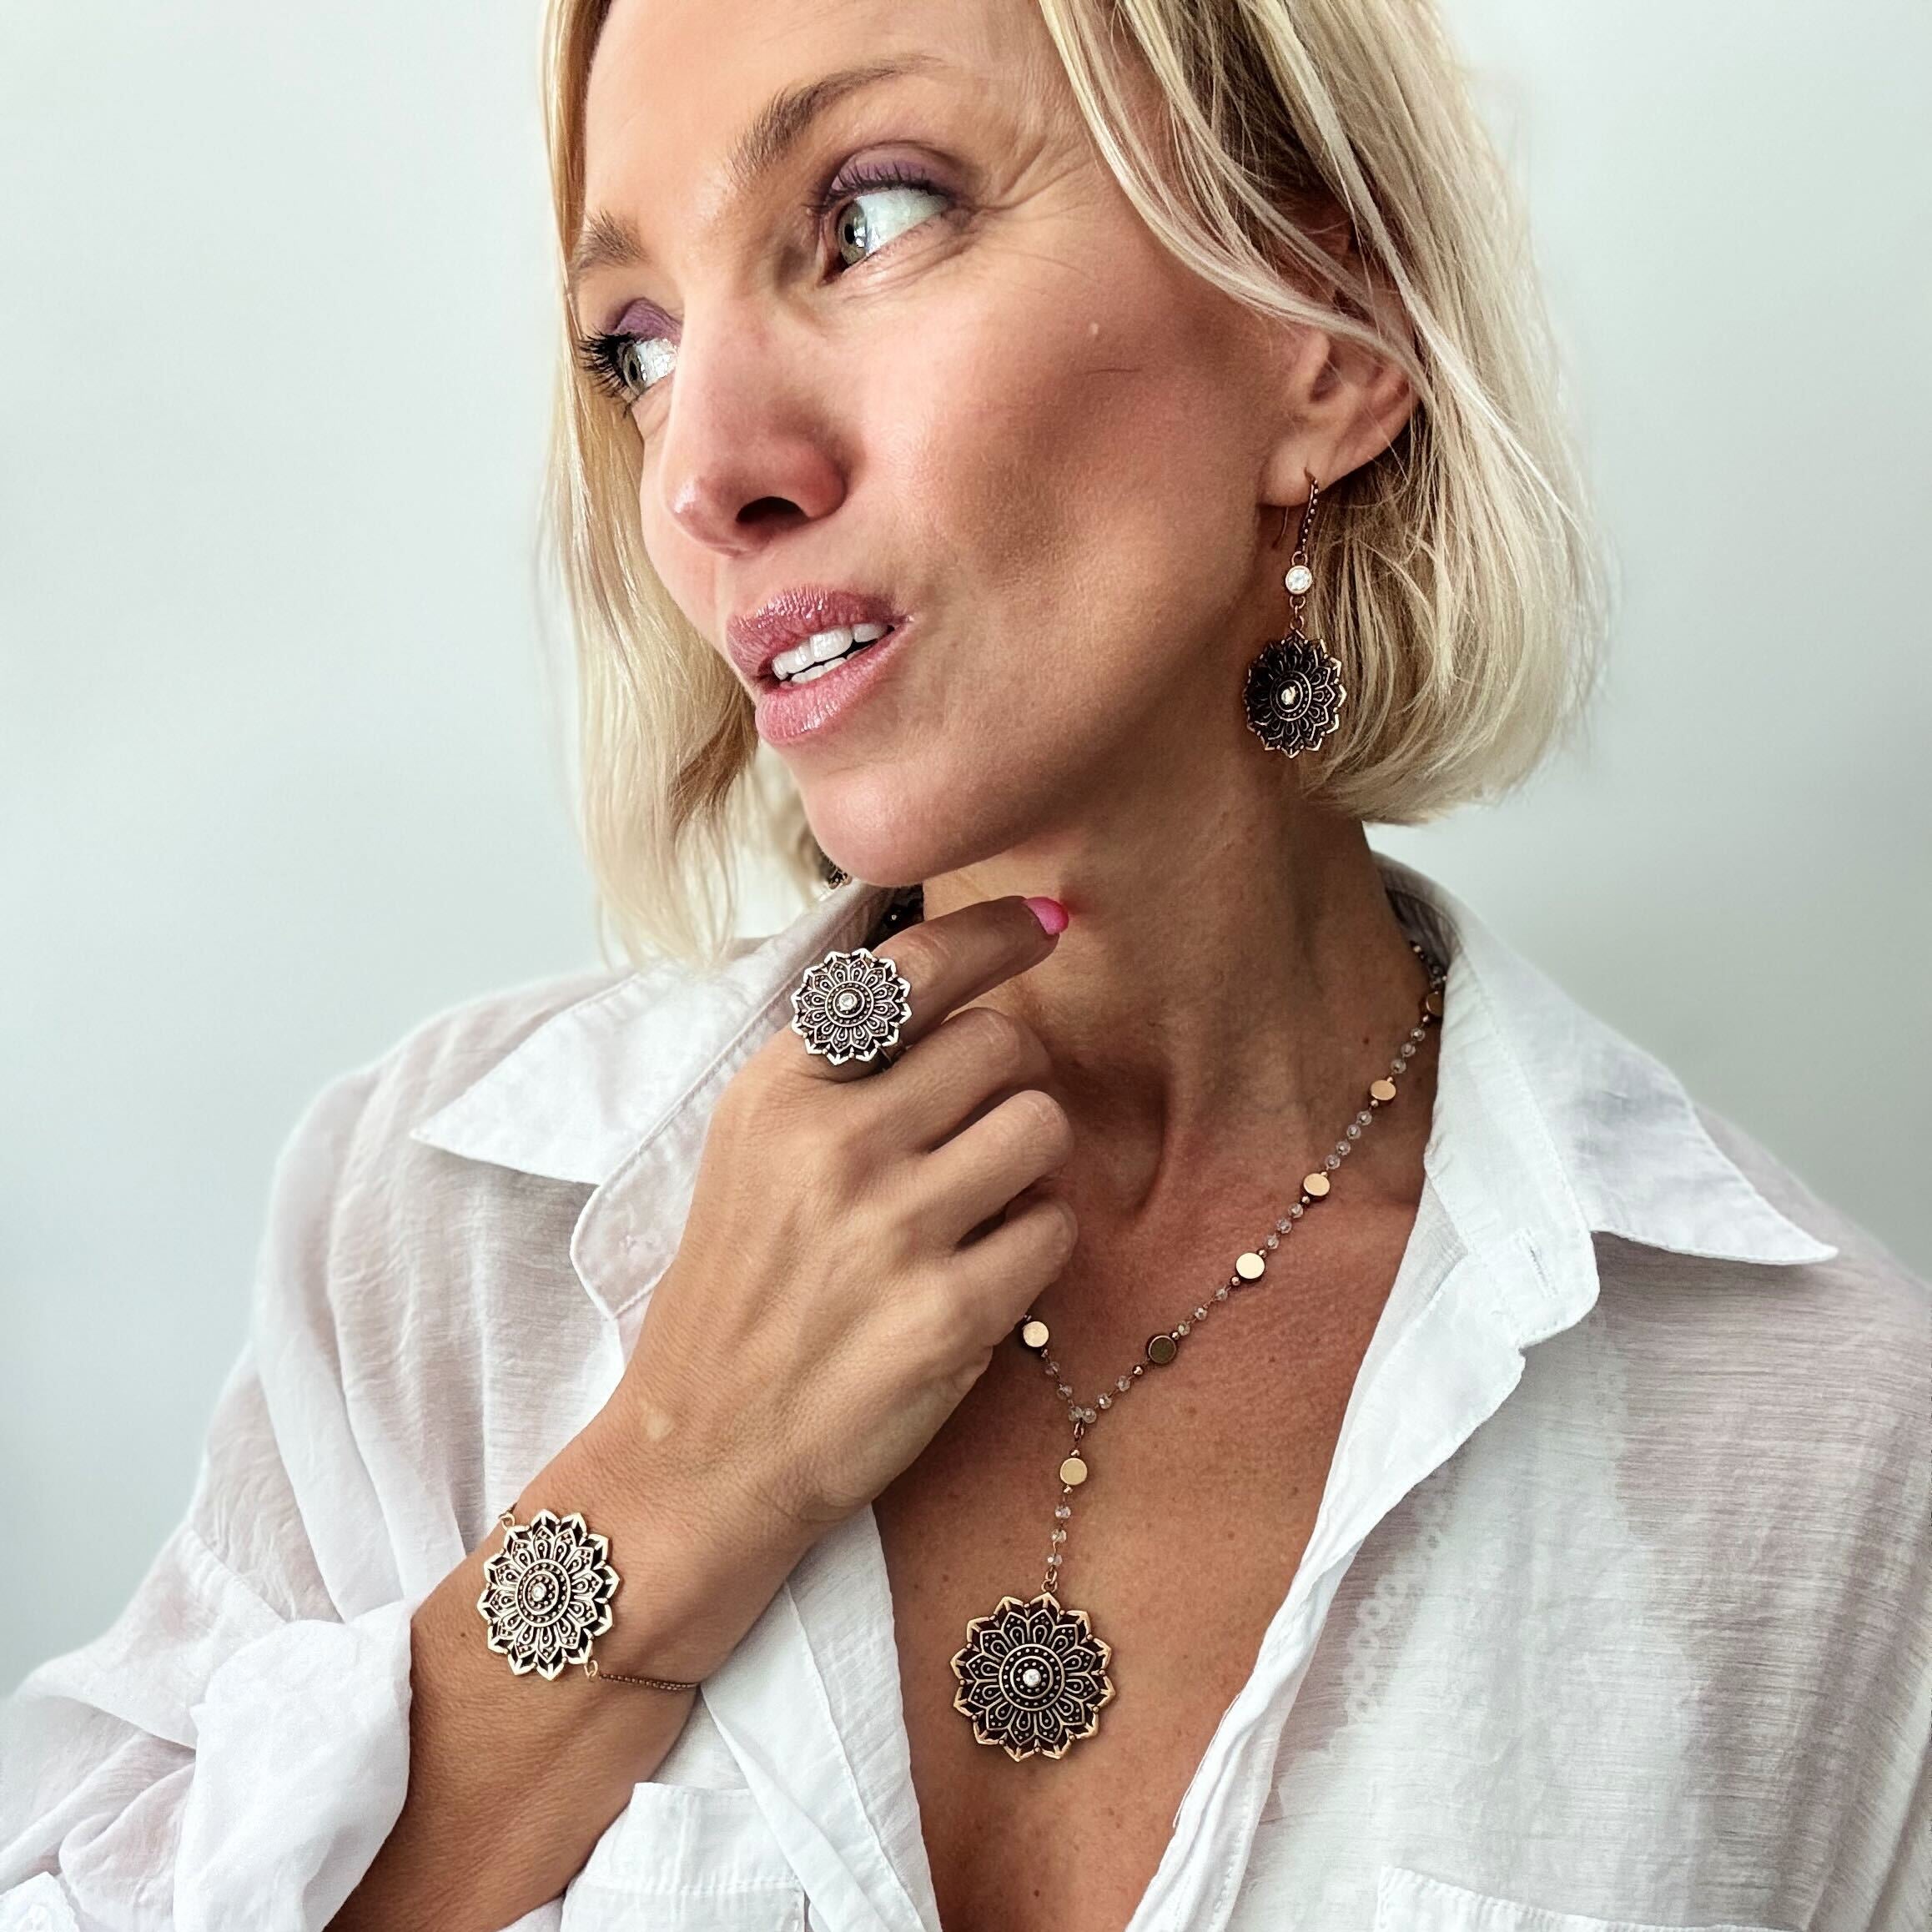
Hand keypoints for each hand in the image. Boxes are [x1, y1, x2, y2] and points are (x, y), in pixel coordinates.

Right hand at [615, 893, 1074, 1539]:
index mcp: (778, 1092)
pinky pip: (1054, 1229)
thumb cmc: (741, 1292)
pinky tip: (977, 1278)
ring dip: (1029, 1164)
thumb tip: (960, 987)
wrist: (700, 1451)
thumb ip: (841, 1069)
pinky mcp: (949, 1315)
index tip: (1045, 921)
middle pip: (1002, 1042)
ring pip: (1042, 1126)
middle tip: (984, 1126)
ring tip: (974, 1208)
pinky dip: (1033, 1249)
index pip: (908, 970)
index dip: (992, 931)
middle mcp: (833, 1146)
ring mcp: (892, 1231)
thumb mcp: (752, 1152)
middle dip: (1014, 1077)